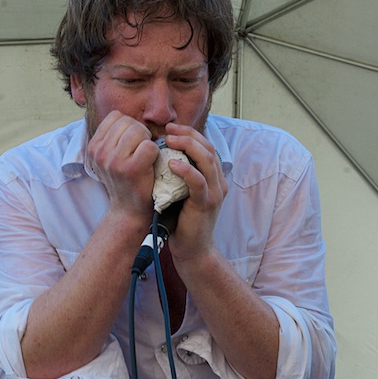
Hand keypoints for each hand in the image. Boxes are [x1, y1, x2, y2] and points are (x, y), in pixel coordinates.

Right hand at [87, 110, 159, 223]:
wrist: (129, 210)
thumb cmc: (126, 179)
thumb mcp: (111, 157)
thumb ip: (114, 135)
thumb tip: (127, 114)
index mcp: (93, 146)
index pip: (116, 116)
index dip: (130, 125)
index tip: (132, 143)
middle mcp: (99, 152)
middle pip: (128, 121)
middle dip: (141, 133)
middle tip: (141, 151)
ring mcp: (113, 161)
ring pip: (138, 131)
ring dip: (148, 141)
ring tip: (145, 157)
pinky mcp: (130, 169)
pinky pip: (149, 146)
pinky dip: (155, 153)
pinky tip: (150, 165)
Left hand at [159, 122, 227, 262]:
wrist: (192, 250)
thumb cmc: (183, 222)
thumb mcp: (181, 193)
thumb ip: (177, 176)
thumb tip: (159, 156)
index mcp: (214, 178)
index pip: (206, 147)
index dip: (190, 134)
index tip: (171, 128)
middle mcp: (218, 183)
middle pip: (208, 148)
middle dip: (188, 135)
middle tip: (168, 129)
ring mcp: (214, 193)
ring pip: (206, 161)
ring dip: (187, 146)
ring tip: (169, 140)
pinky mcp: (206, 204)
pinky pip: (199, 182)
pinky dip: (187, 170)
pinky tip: (172, 164)